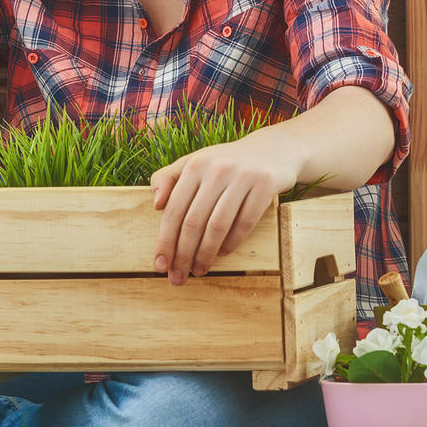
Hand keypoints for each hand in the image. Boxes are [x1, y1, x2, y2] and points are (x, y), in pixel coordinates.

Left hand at [149, 135, 298, 285]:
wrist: (271, 149)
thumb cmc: (223, 163)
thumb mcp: (193, 163)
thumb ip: (167, 179)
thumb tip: (155, 204)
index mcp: (193, 165)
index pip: (173, 210)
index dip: (164, 240)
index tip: (159, 265)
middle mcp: (215, 170)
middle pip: (193, 221)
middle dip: (183, 254)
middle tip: (178, 277)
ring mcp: (241, 177)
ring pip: (218, 225)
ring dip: (206, 254)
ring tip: (199, 271)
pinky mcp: (265, 185)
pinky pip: (245, 222)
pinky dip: (231, 243)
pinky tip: (222, 255)